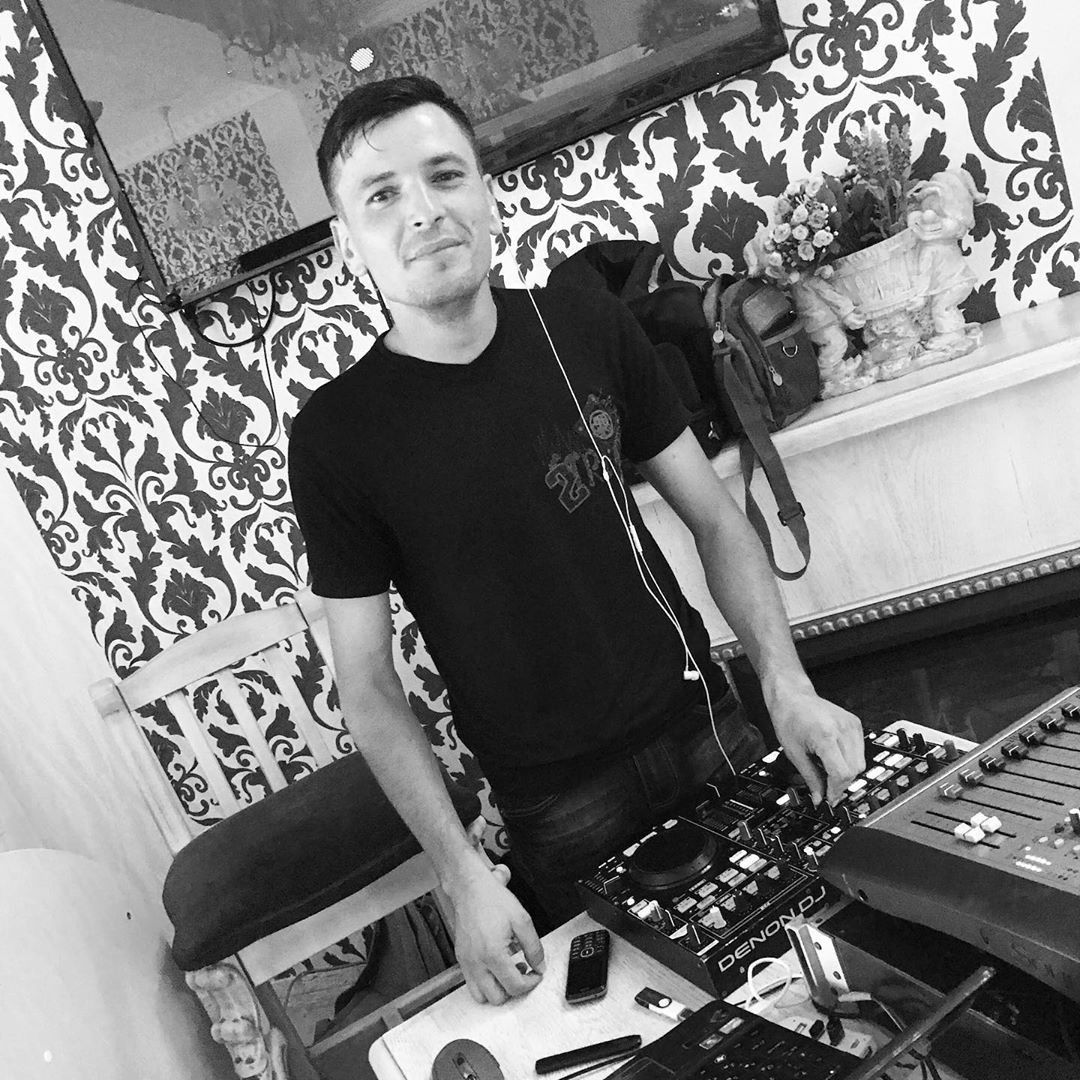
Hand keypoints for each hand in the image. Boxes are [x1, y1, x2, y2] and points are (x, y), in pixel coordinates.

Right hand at [443, 856, 544, 1004]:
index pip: (514, 986)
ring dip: (497, 989)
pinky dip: (485, 982)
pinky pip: (472, 983)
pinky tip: (495, 964)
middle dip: (514, 989)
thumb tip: (539, 965)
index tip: (536, 974)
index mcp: (493, 954)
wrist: (470, 888)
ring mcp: (466, 962)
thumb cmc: (492, 900)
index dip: (531, 983)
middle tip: (523, 972)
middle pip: (497, 998)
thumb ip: (534, 947)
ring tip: (508, 970)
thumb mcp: (522, 920)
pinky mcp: (461, 958)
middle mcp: (477, 963)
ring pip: (481, 996)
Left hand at [765, 679, 864, 804]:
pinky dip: (850, 760)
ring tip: (828, 770)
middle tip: (827, 789)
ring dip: (847, 773)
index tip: (828, 799)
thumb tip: (819, 797)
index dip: (835, 790)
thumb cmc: (788, 718)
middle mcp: (843, 729)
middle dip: (841, 784)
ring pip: (860, 762)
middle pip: (854, 770)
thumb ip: (810, 778)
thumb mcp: (794, 753)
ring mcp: (851, 725)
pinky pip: (860, 750)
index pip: (841, 773)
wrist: (792, 696)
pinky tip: (834, 757)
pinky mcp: (855, 723)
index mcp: (825, 736)